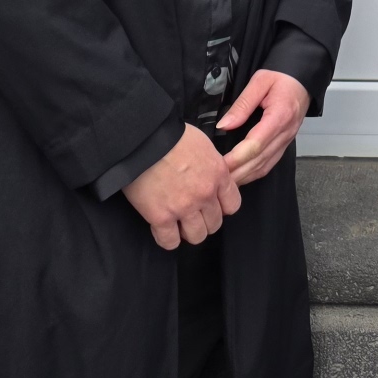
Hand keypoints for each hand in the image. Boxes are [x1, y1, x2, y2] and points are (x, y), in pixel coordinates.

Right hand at [122, 124, 240, 249]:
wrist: (145, 139)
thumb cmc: (171, 135)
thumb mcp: (203, 145)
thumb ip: (211, 166)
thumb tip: (210, 176)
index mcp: (218, 174)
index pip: (232, 205)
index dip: (221, 207)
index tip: (212, 205)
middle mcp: (205, 194)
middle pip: (215, 224)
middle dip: (204, 220)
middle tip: (192, 213)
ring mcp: (184, 208)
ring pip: (196, 236)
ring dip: (188, 231)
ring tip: (178, 222)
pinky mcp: (161, 217)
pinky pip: (170, 242)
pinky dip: (167, 238)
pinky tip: (163, 229)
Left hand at [219, 70, 310, 186]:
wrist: (302, 79)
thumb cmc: (281, 77)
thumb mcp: (259, 81)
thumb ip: (242, 104)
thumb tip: (224, 125)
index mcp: (280, 116)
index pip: (256, 144)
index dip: (236, 157)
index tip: (218, 164)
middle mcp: (286, 133)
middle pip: (260, 160)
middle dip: (237, 172)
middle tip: (215, 179)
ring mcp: (287, 141)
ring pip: (265, 166)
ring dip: (245, 176)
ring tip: (224, 182)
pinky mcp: (286, 144)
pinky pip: (270, 163)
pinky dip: (254, 173)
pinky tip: (241, 176)